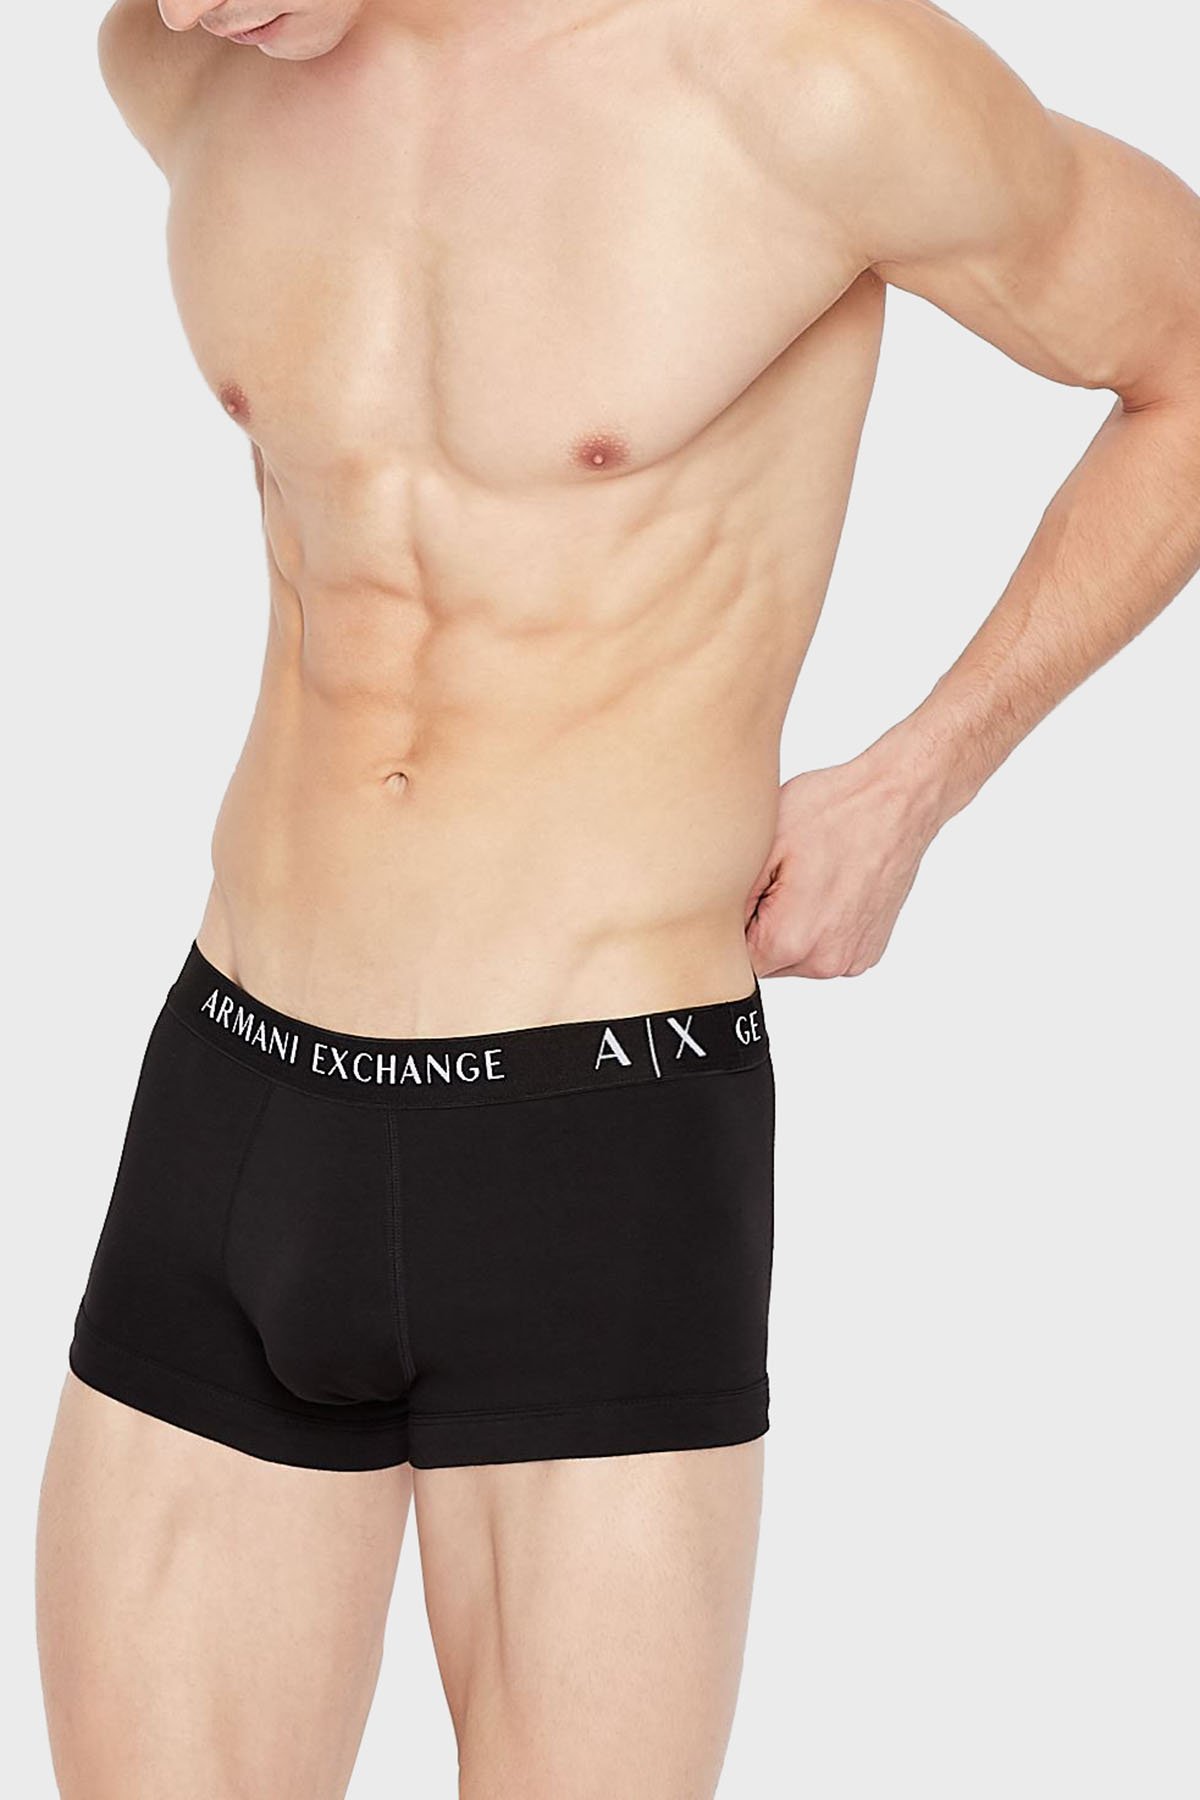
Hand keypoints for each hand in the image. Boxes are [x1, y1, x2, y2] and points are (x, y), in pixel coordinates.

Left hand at [745, 753, 942, 978]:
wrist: (897, 801)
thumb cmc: (834, 811)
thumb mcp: (763, 846)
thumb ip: (732, 902)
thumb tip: (714, 931)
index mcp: (790, 940)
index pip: (735, 961)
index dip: (733, 925)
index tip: (751, 890)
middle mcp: (824, 961)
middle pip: (766, 962)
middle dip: (761, 927)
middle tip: (781, 877)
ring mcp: (851, 959)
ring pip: (795, 958)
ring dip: (790, 929)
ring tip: (808, 880)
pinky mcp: (868, 951)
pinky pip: (825, 950)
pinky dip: (819, 927)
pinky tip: (829, 889)